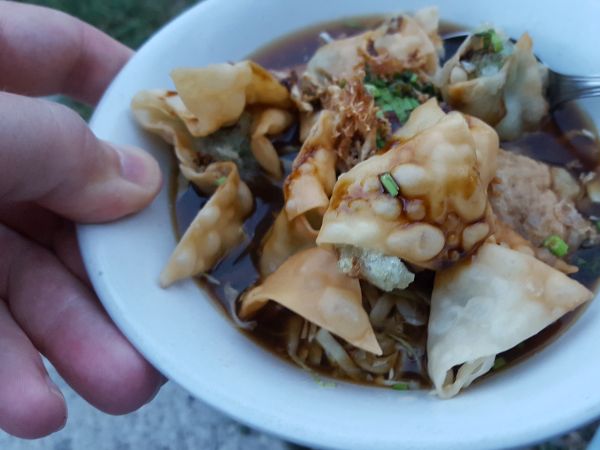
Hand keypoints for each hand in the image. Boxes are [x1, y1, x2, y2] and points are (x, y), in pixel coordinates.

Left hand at [0, 2, 162, 437]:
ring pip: (20, 278)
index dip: (134, 95)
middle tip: (168, 316)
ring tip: (115, 390)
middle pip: (65, 200)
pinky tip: (33, 409)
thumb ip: (51, 148)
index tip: (197, 148)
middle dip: (113, 271)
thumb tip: (136, 185)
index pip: (63, 60)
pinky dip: (0, 372)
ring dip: (69, 340)